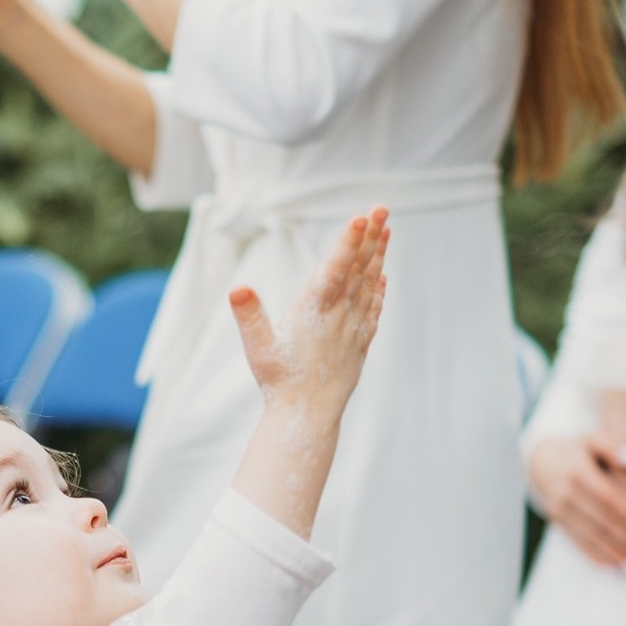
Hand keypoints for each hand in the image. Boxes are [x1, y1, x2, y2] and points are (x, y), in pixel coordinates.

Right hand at [229, 207, 389, 416]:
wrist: (307, 416)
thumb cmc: (279, 382)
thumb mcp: (257, 348)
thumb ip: (249, 316)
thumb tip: (237, 289)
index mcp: (314, 310)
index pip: (334, 268)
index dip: (348, 242)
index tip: (363, 217)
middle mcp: (338, 315)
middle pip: (357, 269)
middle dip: (370, 237)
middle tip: (382, 208)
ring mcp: (352, 328)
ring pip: (369, 285)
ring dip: (378, 257)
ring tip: (387, 231)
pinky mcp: (358, 343)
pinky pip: (373, 310)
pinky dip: (378, 291)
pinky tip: (382, 278)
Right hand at [528, 433, 625, 567]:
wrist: (544, 459)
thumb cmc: (581, 450)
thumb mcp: (595, 440)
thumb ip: (615, 446)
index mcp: (577, 470)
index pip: (605, 495)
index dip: (625, 514)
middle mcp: (565, 491)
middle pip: (598, 520)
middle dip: (622, 540)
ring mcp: (558, 508)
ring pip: (587, 535)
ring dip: (611, 553)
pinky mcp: (556, 520)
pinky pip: (576, 541)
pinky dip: (593, 555)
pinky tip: (612, 567)